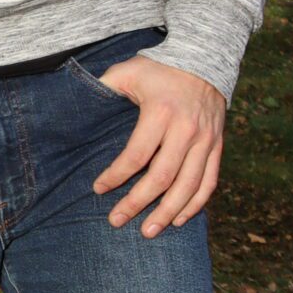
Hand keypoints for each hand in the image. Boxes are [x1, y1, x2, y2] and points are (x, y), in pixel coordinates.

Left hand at [90, 55, 226, 236]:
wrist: (203, 61)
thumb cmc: (157, 69)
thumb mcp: (127, 71)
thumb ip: (104, 87)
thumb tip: (74, 105)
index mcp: (161, 112)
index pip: (137, 154)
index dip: (117, 175)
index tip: (98, 189)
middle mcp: (187, 130)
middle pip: (163, 176)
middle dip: (138, 202)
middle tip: (117, 221)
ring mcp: (206, 140)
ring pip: (189, 185)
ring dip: (168, 212)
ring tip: (148, 231)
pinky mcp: (218, 146)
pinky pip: (210, 181)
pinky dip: (195, 204)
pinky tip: (179, 219)